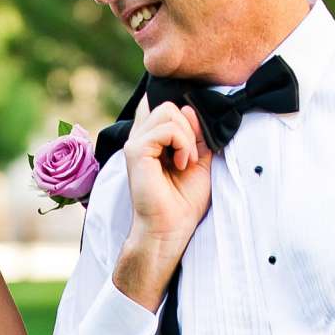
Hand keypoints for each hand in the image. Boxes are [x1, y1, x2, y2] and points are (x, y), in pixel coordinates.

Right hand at [113, 102, 213, 309]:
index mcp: (152, 139)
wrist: (172, 228)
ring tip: (186, 161)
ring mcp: (135, 143)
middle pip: (168, 106)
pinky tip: (181, 164)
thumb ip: (197, 134)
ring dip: (187, 136)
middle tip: (191, 156)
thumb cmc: (183, 201)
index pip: (164, 106)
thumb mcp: (199, 160)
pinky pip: (166, 129)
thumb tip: (191, 110)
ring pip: (168, 112)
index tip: (195, 143)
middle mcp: (141, 138)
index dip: (185, 116)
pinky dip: (182, 143)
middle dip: (189, 127)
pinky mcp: (136, 151)